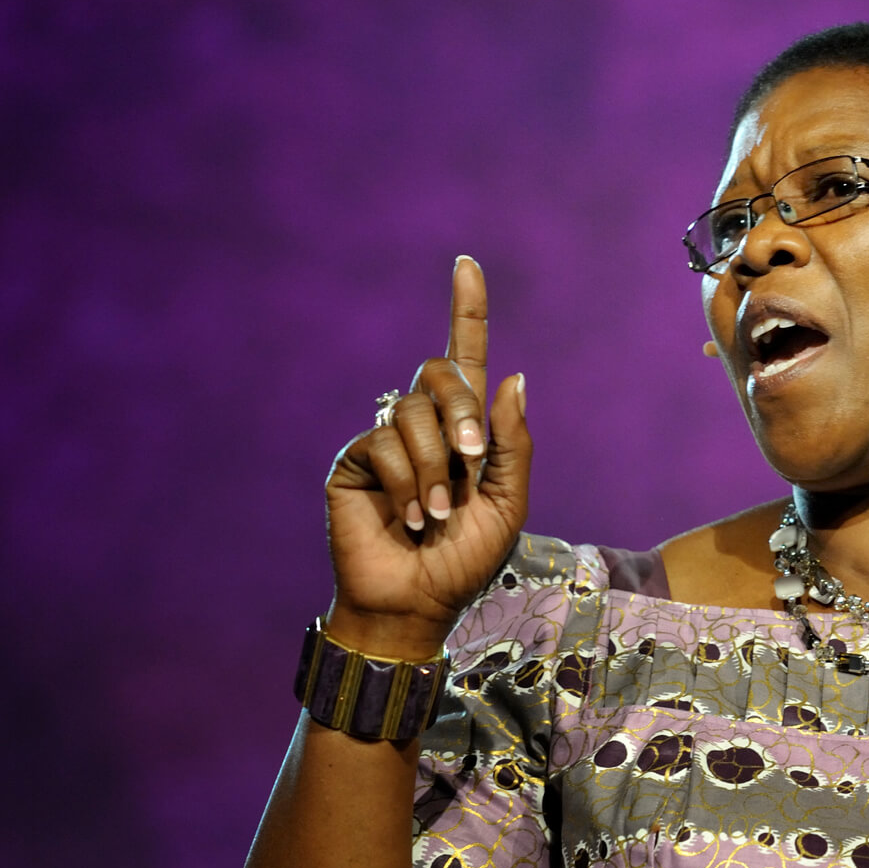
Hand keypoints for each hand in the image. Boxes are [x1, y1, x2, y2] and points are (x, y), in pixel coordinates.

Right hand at [322, 256, 532, 656]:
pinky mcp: (352, 462)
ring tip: (437, 514)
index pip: (466, 356)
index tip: (466, 264)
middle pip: (440, 372)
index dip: (467, 309)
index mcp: (466, 429)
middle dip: (461, 412)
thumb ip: (514, 442)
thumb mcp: (508, 502)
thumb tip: (516, 375)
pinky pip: (382, 443)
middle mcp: (424, 425)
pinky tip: (410, 518)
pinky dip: (405, 483)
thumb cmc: (467, 560)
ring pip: (412, 412)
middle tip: (472, 465)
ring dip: (434, 467)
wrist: (419, 603)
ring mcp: (385, 440)